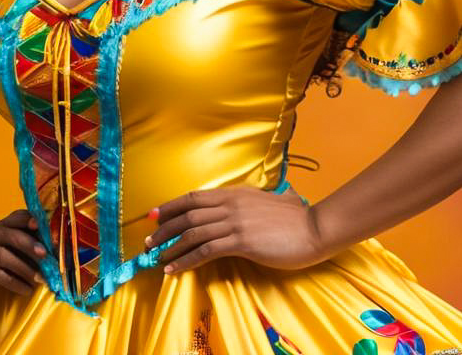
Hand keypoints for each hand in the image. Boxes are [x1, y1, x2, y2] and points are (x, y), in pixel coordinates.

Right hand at [0, 209, 46, 296]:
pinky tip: (25, 289)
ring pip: (3, 256)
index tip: (43, 226)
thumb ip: (18, 238)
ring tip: (40, 278)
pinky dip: (13, 283)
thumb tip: (49, 247)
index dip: (29, 219)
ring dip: (23, 268)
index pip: (16, 217)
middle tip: (46, 255)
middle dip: (29, 244)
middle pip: (11, 235)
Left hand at [143, 185, 326, 275]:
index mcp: (234, 193)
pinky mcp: (241, 241)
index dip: (171, 206)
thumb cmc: (296, 218)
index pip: (194, 197)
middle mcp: (230, 204)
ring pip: (192, 232)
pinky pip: (205, 250)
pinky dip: (185, 260)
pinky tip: (174, 269)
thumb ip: (258, 200)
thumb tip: (262, 198)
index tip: (154, 215)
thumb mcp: (270, 201)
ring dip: (170, 246)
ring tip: (156, 258)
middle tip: (148, 241)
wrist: (314, 228)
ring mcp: (234, 221)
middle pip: (187, 214)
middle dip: (164, 229)